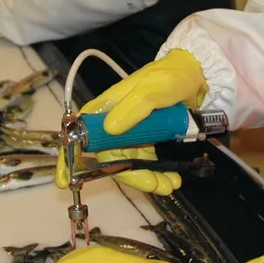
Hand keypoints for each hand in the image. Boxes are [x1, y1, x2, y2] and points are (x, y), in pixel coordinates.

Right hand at [54, 50, 206, 194]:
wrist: (196, 76)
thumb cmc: (170, 77)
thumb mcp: (153, 89)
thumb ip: (134, 107)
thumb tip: (110, 129)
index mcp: (106, 109)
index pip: (80, 135)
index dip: (71, 158)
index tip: (67, 181)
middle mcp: (113, 124)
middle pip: (109, 159)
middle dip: (130, 176)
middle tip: (155, 186)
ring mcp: (129, 134)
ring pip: (129, 165)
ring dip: (149, 179)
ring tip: (170, 184)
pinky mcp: (145, 140)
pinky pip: (145, 163)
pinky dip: (157, 173)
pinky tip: (172, 178)